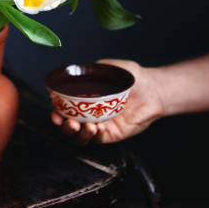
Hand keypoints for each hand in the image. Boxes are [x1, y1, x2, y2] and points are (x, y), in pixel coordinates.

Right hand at [51, 59, 165, 144]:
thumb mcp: (109, 68)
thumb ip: (94, 70)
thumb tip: (79, 72)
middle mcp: (90, 114)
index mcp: (85, 100)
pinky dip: (95, 135)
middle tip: (69, 123)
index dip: (57, 114)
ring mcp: (100, 125)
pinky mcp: (112, 134)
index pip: (65, 110)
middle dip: (65, 128)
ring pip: (82, 137)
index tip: (55, 113)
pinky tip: (97, 127)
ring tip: (86, 126)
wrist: (153, 88)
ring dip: (79, 134)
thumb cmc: (132, 77)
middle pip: (70, 127)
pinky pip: (99, 139)